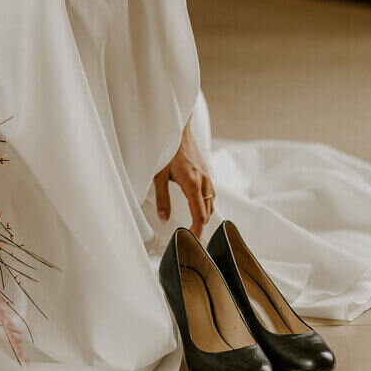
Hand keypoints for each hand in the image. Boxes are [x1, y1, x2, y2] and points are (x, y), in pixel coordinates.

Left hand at [152, 114, 215, 239]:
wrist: (178, 129)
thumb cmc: (167, 150)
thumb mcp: (159, 175)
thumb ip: (162, 198)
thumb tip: (164, 219)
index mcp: (192, 184)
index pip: (199, 214)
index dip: (197, 230)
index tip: (193, 241)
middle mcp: (203, 181)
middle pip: (207, 211)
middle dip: (200, 225)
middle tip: (191, 237)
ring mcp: (206, 176)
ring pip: (211, 202)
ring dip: (204, 214)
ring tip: (195, 225)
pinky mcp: (206, 171)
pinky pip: (211, 192)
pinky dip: (207, 203)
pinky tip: (199, 204)